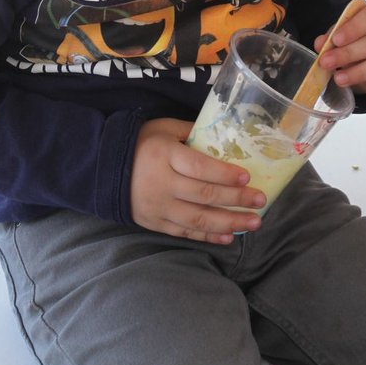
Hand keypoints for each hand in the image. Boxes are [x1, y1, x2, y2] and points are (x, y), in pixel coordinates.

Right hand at [129, 117, 265, 242]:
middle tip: (261, 201)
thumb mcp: (164, 128)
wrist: (105, 167)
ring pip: (198, 219)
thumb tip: (225, 135)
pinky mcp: (155, 223)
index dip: (224, 174)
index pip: (199, 167)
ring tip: (253, 223)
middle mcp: (162, 184)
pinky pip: (185, 233)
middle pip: (204, 195)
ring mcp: (158, 207)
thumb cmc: (141, 143)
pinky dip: (208, 236)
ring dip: (229, 223)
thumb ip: (193, 131)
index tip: (247, 177)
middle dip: (236, 199)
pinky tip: (228, 236)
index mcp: (164, 155)